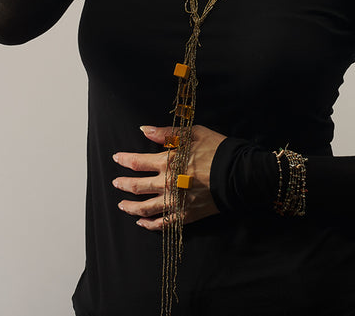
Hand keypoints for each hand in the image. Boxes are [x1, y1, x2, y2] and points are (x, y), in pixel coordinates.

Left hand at [112, 125, 226, 229]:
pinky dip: (150, 224)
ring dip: (131, 207)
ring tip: (122, 205)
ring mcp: (175, 202)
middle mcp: (167, 184)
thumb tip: (144, 130)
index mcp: (168, 163)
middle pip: (137, 187)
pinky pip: (163, 224)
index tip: (117, 158)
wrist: (239, 174)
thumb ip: (166, 133)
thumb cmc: (217, 150)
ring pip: (145, 208)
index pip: (138, 163)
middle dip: (123, 184)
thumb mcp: (193, 134)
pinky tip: (142, 222)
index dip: (125, 160)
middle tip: (116, 183)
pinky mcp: (185, 216)